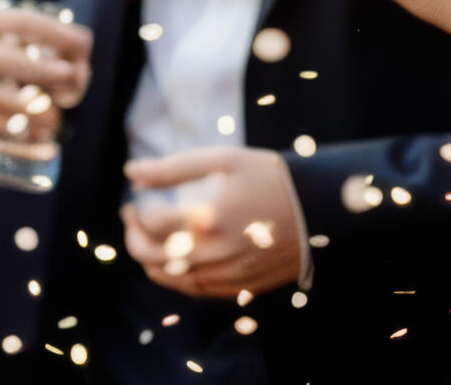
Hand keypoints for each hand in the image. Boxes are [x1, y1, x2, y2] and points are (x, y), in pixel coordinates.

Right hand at [0, 0, 91, 137]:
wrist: (12, 87)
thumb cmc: (38, 60)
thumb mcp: (56, 48)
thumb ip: (72, 52)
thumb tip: (76, 72)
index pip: (21, 22)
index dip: (52, 32)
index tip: (80, 44)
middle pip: (0, 57)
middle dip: (37, 68)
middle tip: (68, 75)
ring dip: (23, 106)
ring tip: (54, 118)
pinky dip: (7, 126)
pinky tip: (33, 131)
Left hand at [121, 147, 302, 299]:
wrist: (321, 207)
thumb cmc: (269, 177)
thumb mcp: (222, 160)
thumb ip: (172, 168)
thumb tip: (130, 173)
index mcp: (209, 218)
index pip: (153, 223)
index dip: (137, 213)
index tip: (135, 203)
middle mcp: (218, 252)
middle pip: (155, 258)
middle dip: (134, 240)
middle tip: (131, 222)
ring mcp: (232, 274)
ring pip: (173, 280)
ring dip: (151, 262)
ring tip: (146, 240)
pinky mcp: (245, 286)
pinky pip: (199, 291)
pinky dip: (177, 279)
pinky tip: (174, 261)